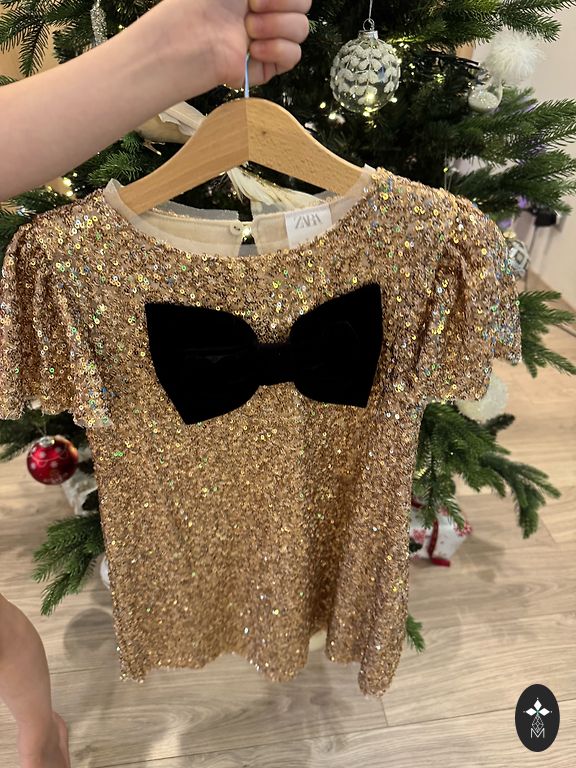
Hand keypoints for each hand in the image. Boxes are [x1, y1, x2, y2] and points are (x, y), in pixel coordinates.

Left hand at [135, 0, 310, 98]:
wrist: (195, 33)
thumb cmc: (209, 1)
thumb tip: (265, 1)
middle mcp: (270, 15)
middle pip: (304, 8)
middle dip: (281, 4)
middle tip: (251, 8)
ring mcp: (271, 40)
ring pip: (301, 30)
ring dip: (276, 25)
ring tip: (248, 29)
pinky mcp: (269, 67)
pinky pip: (294, 56)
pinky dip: (277, 48)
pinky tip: (254, 49)